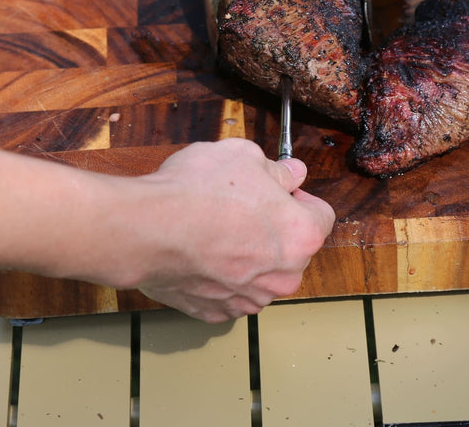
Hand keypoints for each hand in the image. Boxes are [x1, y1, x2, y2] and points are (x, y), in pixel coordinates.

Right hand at [134, 139, 334, 321]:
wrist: (147, 229)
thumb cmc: (198, 192)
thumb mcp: (246, 156)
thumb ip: (278, 170)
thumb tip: (291, 174)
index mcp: (302, 236)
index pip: (321, 215)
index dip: (298, 197)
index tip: (278, 189)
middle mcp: (283, 276)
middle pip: (291, 248)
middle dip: (273, 228)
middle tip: (241, 206)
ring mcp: (249, 299)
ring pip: (260, 273)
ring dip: (246, 255)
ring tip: (214, 229)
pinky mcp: (217, 311)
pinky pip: (228, 292)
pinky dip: (218, 276)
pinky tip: (199, 252)